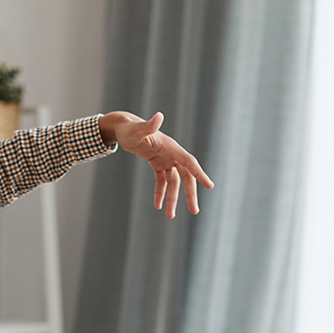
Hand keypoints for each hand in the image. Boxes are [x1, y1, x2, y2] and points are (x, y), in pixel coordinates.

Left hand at [98, 111, 214, 217]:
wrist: (123, 128)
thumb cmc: (130, 128)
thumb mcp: (137, 130)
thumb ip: (149, 125)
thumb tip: (158, 116)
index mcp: (171, 147)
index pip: (189, 162)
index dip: (199, 174)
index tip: (210, 186)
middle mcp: (171, 154)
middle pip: (186, 177)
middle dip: (190, 195)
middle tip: (194, 211)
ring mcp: (165, 159)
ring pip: (174, 182)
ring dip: (173, 199)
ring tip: (170, 216)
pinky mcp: (157, 163)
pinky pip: (162, 181)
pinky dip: (160, 193)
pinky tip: (158, 206)